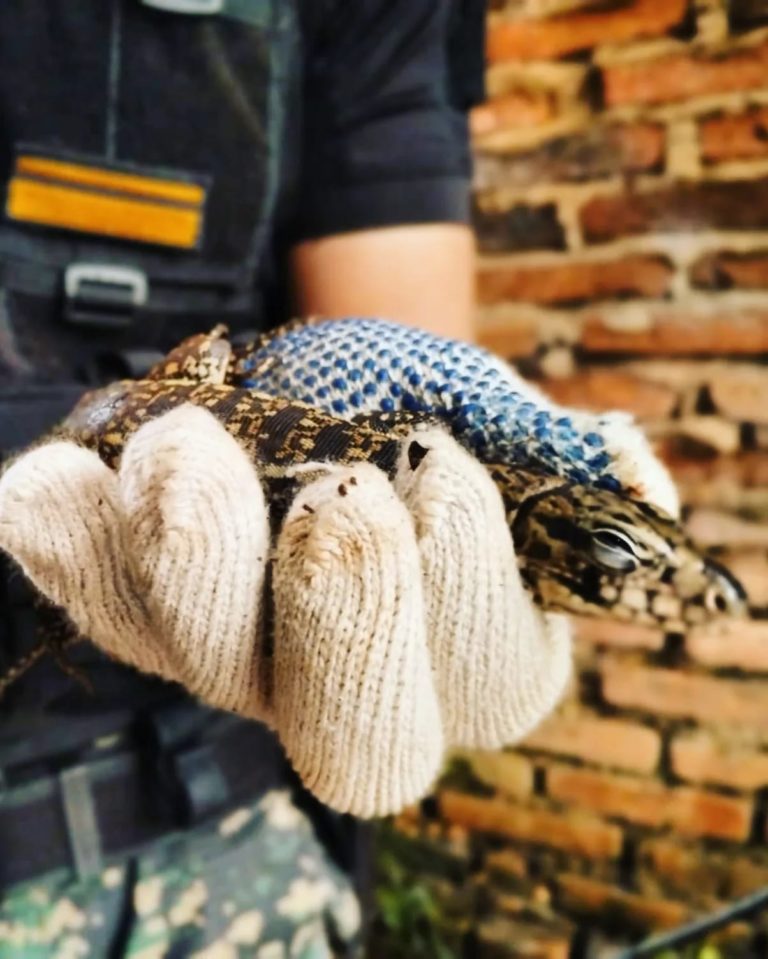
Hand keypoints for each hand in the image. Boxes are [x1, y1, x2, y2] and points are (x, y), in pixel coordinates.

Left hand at [0, 405, 570, 816]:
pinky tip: (54, 481)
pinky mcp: (156, 611)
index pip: (482, 674)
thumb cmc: (433, 411)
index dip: (469, 594)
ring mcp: (248, 659)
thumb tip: (634, 481)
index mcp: (471, 661)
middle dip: (346, 618)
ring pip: (212, 660)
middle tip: (337, 498)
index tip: (445, 478)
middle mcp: (356, 686)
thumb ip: (556, 457)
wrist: (332, 390)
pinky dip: (75, 543)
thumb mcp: (501, 422)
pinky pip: (106, 598)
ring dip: (195, 565)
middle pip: (347, 728)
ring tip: (185, 449)